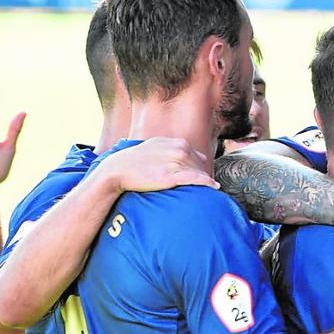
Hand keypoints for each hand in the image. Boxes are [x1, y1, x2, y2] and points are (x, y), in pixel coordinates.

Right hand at [95, 137, 218, 194]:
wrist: (119, 169)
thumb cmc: (137, 160)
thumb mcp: (156, 147)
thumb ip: (173, 149)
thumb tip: (191, 156)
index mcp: (177, 143)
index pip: (197, 157)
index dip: (200, 168)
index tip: (201, 177)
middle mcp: (179, 150)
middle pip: (200, 165)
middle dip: (204, 175)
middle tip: (208, 187)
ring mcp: (176, 162)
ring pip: (199, 172)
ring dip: (207, 181)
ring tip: (212, 189)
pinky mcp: (172, 176)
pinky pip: (195, 179)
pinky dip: (206, 183)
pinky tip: (213, 187)